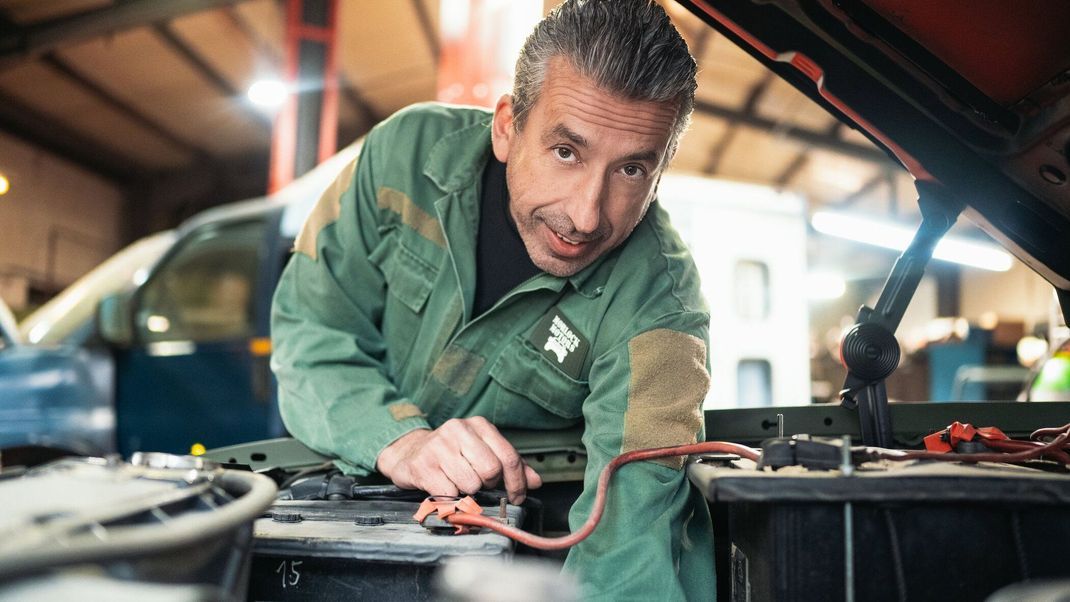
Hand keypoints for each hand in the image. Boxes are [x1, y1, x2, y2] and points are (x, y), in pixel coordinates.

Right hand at [376, 417, 541, 503]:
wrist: (409, 453)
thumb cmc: (452, 455)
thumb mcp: (483, 453)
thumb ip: (510, 466)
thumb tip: (536, 482)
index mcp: (479, 426)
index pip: (508, 456)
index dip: (517, 482)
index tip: (517, 497)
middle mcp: (458, 430)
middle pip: (491, 470)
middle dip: (488, 484)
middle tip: (478, 485)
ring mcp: (439, 446)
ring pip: (470, 484)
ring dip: (467, 492)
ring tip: (457, 484)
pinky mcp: (423, 465)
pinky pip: (449, 494)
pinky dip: (450, 499)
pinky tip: (443, 488)